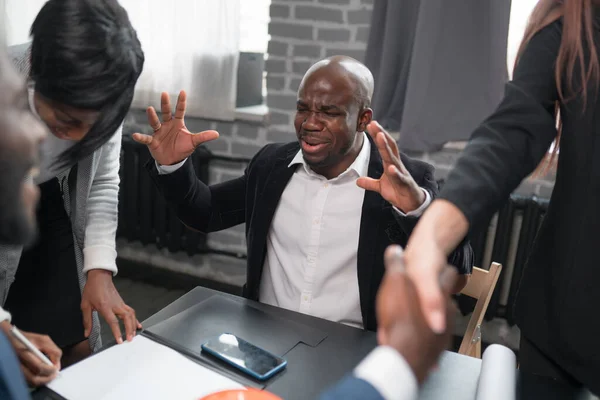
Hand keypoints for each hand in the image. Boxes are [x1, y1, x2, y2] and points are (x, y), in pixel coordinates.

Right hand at [0, 321, 60, 385]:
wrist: (11, 340)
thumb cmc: (28, 339)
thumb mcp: (43, 340)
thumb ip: (53, 351)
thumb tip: (57, 363)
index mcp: (24, 353)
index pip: (39, 367)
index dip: (50, 370)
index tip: (56, 368)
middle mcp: (18, 364)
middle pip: (34, 379)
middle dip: (47, 378)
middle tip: (54, 374)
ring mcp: (16, 370)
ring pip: (30, 382)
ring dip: (42, 381)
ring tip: (49, 375)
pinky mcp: (16, 373)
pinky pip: (27, 382)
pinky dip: (36, 381)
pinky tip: (42, 376)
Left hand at [81, 270, 140, 343]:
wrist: (99, 277)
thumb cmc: (92, 289)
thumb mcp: (85, 305)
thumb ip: (87, 321)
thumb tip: (87, 333)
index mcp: (105, 306)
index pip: (113, 321)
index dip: (117, 332)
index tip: (119, 340)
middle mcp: (115, 305)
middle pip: (127, 318)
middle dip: (130, 329)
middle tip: (130, 339)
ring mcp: (120, 303)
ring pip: (131, 314)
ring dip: (133, 325)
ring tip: (134, 334)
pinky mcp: (122, 302)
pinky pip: (131, 311)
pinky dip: (135, 319)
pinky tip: (137, 324)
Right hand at [132, 90, 218, 165]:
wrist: (173, 160)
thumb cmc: (182, 148)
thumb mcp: (194, 142)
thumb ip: (203, 137)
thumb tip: (217, 134)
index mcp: (177, 123)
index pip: (180, 110)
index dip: (181, 102)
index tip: (183, 91)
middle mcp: (167, 125)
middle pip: (166, 112)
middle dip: (165, 104)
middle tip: (164, 93)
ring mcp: (159, 132)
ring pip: (155, 122)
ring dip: (152, 117)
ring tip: (150, 109)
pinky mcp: (153, 141)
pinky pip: (146, 138)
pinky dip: (141, 137)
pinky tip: (135, 135)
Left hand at [357, 121, 424, 212]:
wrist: (411, 204)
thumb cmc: (398, 191)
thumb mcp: (380, 187)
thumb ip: (370, 182)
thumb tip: (358, 180)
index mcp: (391, 164)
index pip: (385, 146)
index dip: (378, 135)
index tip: (370, 125)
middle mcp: (396, 165)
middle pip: (389, 147)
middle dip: (381, 134)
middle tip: (373, 124)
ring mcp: (402, 173)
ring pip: (393, 159)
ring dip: (386, 148)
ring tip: (380, 137)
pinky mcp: (405, 184)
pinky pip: (400, 177)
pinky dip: (396, 173)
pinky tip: (390, 168)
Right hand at [376, 245, 456, 383]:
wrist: (406, 356)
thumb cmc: (401, 319)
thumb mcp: (395, 282)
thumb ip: (396, 264)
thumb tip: (394, 250)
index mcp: (439, 290)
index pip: (449, 273)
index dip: (443, 270)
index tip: (438, 269)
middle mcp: (447, 309)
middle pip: (446, 296)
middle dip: (437, 295)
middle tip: (422, 294)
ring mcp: (445, 329)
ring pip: (442, 317)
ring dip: (429, 316)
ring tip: (413, 317)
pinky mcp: (438, 347)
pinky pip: (433, 336)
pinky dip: (424, 333)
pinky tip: (411, 335)